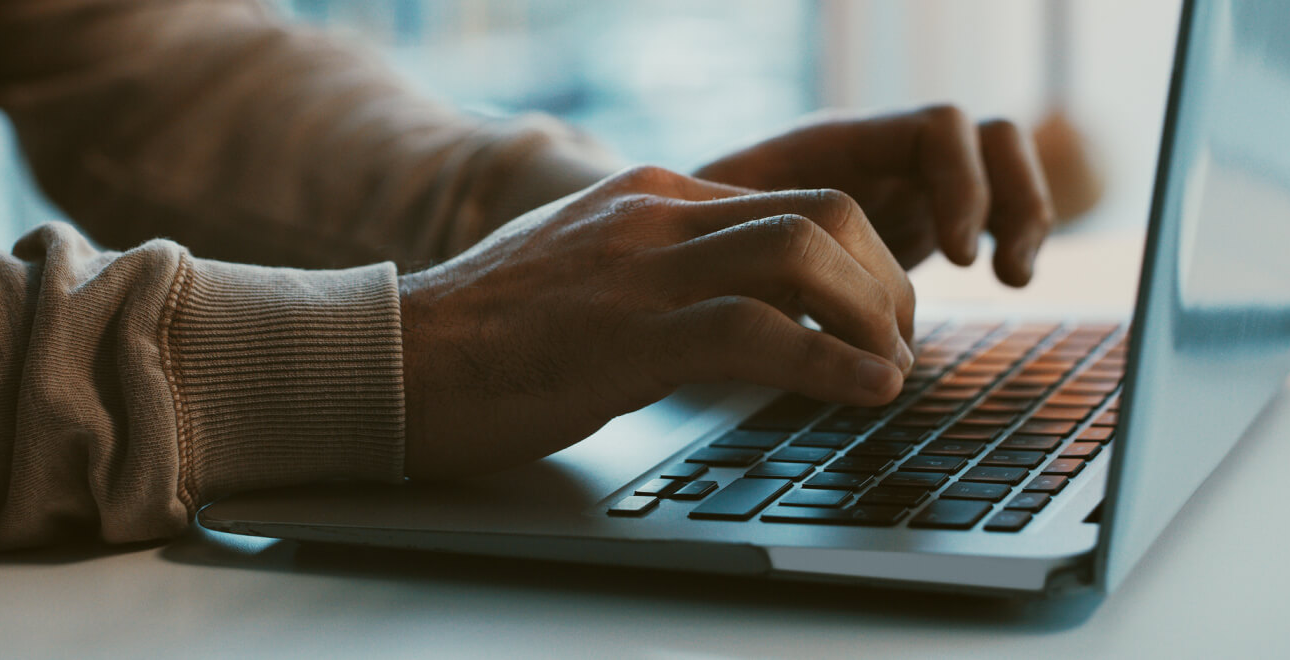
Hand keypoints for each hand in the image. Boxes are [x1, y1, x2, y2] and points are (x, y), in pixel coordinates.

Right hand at [400, 166, 914, 478]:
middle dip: (884, 280)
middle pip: (822, 212)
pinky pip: (759, 332)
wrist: (393, 358)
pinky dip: (831, 363)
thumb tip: (735, 302)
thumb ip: (659, 267)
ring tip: (891, 370)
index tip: (878, 316)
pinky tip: (865, 391)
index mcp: (651, 195)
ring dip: (873, 316)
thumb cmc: (486, 334)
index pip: (795, 199)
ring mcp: (639, 270)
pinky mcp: (626, 336)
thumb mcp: (587, 271)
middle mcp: (655, 215)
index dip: (861, 258)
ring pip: (804, 255)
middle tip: (897, 343)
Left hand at [694, 105, 1054, 286]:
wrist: (679, 244)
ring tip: (1012, 277)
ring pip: (998, 168)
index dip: (961, 185)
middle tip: (992, 271)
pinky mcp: (913, 222)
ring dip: (1023, 215)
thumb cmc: (690, 238)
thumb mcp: (721, 240)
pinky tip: (1002, 280)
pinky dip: (1008, 236)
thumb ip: (762, 248)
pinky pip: (988, 208)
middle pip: (986, 138)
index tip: (958, 256)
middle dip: (1010, 198)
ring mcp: (904, 184)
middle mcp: (881, 154)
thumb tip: (785, 287)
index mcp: (839, 144)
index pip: (936, 129)